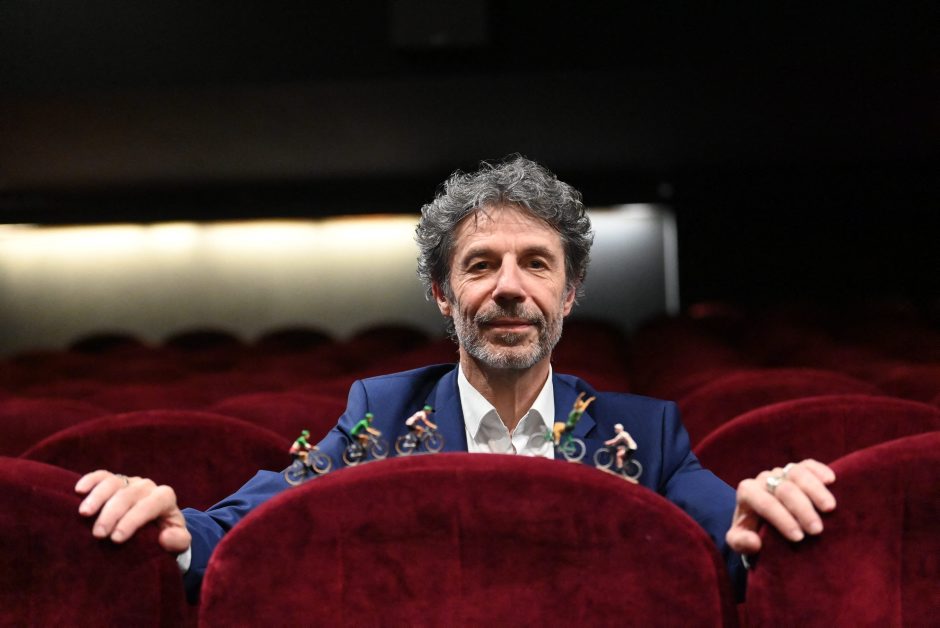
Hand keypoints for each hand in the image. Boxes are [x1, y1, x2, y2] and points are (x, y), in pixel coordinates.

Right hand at [75, 470, 190, 553]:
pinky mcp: (115, 480)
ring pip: (113, 483)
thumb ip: (178, 541)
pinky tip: (78, 490)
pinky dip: (90, 480)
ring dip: (97, 497)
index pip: (150, 505)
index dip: (133, 520)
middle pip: (128, 495)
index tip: (116, 538)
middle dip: (112, 514)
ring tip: (84, 514)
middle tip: (98, 534)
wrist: (158, 524)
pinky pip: (102, 475)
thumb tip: (165, 536)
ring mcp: (130, 482)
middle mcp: (147, 487)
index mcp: (165, 498)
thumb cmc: (165, 534)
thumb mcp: (178, 541)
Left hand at [726, 459, 836, 555]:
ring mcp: (781, 472)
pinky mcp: (797, 470)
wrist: (761, 520)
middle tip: (816, 529)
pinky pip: (808, 465)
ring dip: (815, 490)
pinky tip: (832, 481)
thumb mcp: (740, 540)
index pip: (764, 502)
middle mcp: (763, 479)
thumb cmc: (752, 532)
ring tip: (830, 508)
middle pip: (783, 488)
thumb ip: (740, 542)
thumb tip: (754, 542)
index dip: (781, 518)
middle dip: (801, 509)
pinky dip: (820, 470)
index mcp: (747, 493)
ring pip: (797, 472)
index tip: (798, 537)